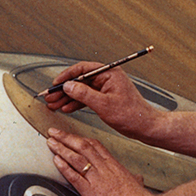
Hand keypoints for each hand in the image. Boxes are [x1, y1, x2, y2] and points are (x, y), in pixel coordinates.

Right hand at [42, 61, 157, 139]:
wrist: (145, 126)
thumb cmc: (132, 115)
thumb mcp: (104, 105)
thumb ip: (84, 94)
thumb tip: (68, 86)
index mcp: (109, 73)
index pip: (82, 69)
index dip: (66, 76)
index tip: (55, 84)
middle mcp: (107, 78)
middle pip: (80, 80)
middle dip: (64, 90)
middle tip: (50, 97)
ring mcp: (106, 88)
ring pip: (81, 90)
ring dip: (68, 98)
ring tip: (54, 104)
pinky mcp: (105, 98)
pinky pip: (87, 98)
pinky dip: (76, 103)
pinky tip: (67, 108)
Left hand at [46, 127, 152, 195]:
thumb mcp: (138, 184)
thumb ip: (134, 179)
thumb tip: (137, 178)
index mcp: (114, 165)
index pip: (95, 145)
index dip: (80, 138)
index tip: (71, 135)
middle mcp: (104, 168)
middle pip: (83, 146)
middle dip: (66, 138)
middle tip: (54, 132)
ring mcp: (97, 178)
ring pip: (76, 157)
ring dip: (61, 148)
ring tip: (51, 142)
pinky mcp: (91, 192)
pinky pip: (74, 176)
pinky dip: (64, 167)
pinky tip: (56, 161)